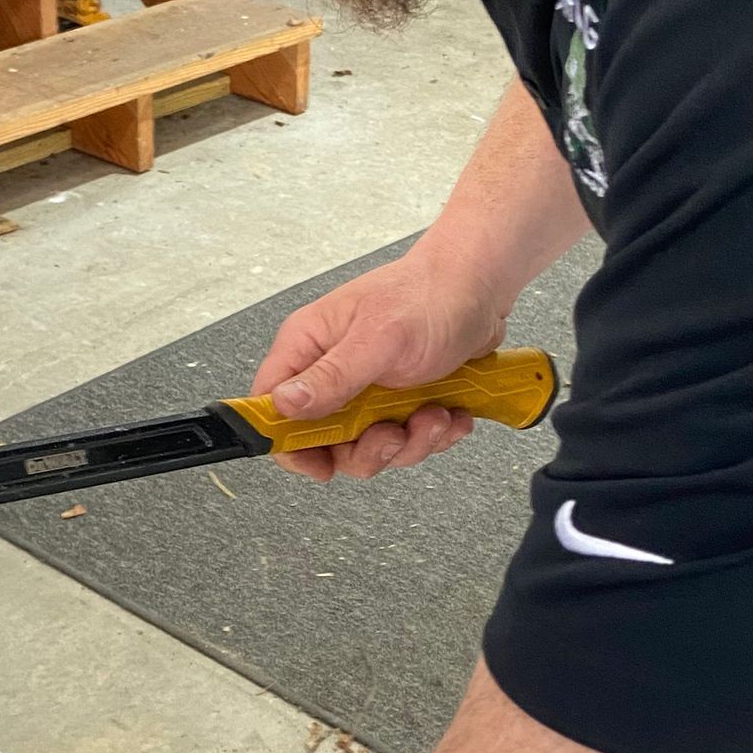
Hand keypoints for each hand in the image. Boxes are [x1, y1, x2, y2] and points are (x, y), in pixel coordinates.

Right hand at [250, 242, 510, 482]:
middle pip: (325, 442)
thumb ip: (330, 376)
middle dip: (369, 449)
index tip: (322, 464)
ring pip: (371, 448)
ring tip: (435, 414)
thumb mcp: (378, 340)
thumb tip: (283, 404)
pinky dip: (432, 435)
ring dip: (411, 442)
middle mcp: (331, 371)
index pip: (272, 406)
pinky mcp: (398, 403)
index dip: (289, 443)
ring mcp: (365, 391)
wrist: (481, 289)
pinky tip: (449, 412)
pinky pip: (406, 442)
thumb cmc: (428, 296)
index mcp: (309, 346)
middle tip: (395, 431)